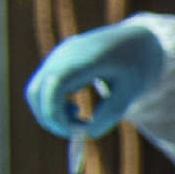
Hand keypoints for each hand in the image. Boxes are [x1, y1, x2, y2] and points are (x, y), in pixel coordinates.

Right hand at [31, 15, 174, 140]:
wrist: (139, 39)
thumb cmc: (138, 65)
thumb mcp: (133, 91)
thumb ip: (112, 113)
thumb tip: (89, 133)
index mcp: (87, 58)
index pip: (55, 84)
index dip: (55, 112)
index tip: (74, 132)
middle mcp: (65, 54)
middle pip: (36, 91)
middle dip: (50, 117)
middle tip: (75, 132)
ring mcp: (57, 56)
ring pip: (35, 91)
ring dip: (51, 112)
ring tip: (80, 116)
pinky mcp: (55, 62)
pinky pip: (42, 88)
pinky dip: (53, 104)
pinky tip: (75, 107)